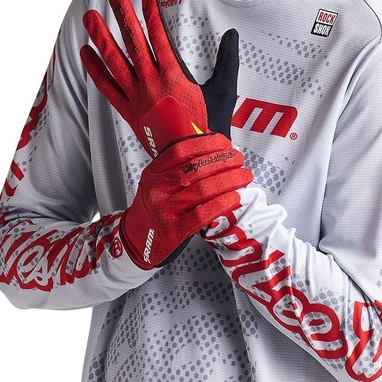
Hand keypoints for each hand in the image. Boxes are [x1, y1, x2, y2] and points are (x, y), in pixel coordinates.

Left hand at [81, 0, 239, 155]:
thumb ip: (227, 61)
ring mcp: (136, 97)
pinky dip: (95, 69)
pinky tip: (86, 53)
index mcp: (173, 76)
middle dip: (122, 14)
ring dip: (101, 36)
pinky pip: (107, 87)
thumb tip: (232, 36)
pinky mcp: (128, 111)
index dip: (151, 14)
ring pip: (114, 60)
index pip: (158, 36)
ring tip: (90, 16)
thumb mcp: (224, 92)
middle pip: (132, 41)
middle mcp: (151, 82)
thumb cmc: (208, 129)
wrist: (190, 159)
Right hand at [120, 133, 251, 268]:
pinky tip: (234, 199)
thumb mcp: (158, 182)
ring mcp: (165, 210)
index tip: (225, 143)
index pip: (181, 150)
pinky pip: (202, 215)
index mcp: (154, 172)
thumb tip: (215, 151)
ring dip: (230, 180)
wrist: (137, 238)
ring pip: (203, 190)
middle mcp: (157, 189)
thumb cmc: (154, 208)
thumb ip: (179, 168)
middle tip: (240, 159)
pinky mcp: (174, 231)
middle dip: (224, 161)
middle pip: (196, 169)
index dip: (207, 144)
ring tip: (244, 176)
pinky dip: (222, 204)